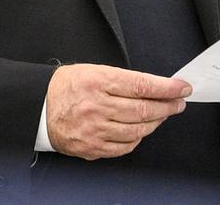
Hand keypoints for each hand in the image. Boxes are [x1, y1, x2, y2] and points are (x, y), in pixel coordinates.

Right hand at [45, 64, 190, 159]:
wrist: (38, 108)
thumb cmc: (65, 87)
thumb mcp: (91, 71)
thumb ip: (122, 80)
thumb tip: (153, 87)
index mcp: (96, 81)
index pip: (141, 85)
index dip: (166, 87)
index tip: (181, 87)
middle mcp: (96, 106)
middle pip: (143, 109)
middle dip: (167, 105)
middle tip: (178, 102)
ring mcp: (95, 129)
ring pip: (138, 130)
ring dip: (156, 122)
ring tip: (162, 114)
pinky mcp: (92, 147)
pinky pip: (125, 146)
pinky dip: (138, 138)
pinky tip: (141, 130)